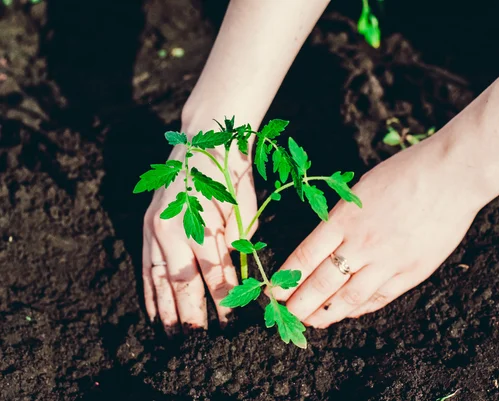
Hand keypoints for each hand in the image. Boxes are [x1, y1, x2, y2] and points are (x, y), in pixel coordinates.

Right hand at [141, 138, 256, 333]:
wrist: (203, 139)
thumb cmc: (230, 172)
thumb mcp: (243, 207)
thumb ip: (238, 244)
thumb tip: (238, 281)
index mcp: (199, 223)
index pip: (213, 273)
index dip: (223, 300)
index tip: (231, 322)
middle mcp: (171, 228)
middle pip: (181, 283)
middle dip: (191, 314)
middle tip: (199, 342)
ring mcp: (154, 227)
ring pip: (159, 278)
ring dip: (166, 309)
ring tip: (172, 335)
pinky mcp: (147, 226)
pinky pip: (146, 264)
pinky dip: (149, 290)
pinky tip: (153, 310)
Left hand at [272, 135, 484, 327]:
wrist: (451, 176)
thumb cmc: (405, 173)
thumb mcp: (361, 190)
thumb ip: (343, 220)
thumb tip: (325, 247)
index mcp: (344, 219)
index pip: (305, 257)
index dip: (287, 279)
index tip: (274, 293)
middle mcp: (362, 244)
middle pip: (322, 283)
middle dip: (300, 304)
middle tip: (287, 316)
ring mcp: (388, 261)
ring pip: (350, 297)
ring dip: (328, 313)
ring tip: (313, 321)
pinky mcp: (412, 271)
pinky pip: (380, 296)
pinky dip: (362, 307)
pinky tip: (350, 312)